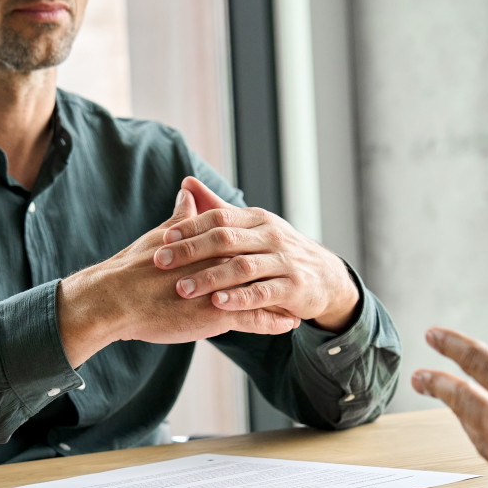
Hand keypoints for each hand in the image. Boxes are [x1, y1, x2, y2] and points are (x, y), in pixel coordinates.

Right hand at [56, 187, 300, 367]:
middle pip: (259, 264)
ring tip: (299, 302)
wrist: (117, 298)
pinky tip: (288, 324)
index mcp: (207, 243)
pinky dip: (273, 321)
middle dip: (278, 270)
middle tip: (296, 274)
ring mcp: (221, 288)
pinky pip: (254, 319)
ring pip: (261, 292)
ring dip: (281, 297)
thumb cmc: (132, 268)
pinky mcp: (218, 314)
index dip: (260, 246)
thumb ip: (181, 216)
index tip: (275, 248)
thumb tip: (189, 191)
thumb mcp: (161, 235)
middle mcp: (219, 262)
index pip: (242, 241)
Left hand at [152, 177, 359, 332]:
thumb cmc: (278, 251)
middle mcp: (271, 236)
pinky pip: (264, 293)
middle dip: (191, 250)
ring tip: (182, 289)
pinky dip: (240, 298)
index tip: (163, 238)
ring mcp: (284, 261)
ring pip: (243, 267)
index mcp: (257, 219)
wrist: (326, 278)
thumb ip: (218, 208)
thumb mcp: (252, 227)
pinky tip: (218, 304)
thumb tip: (186, 182)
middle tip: (161, 262)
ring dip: (210, 277)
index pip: (219, 218)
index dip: (190, 227)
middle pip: (226, 239)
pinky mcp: (295, 287)